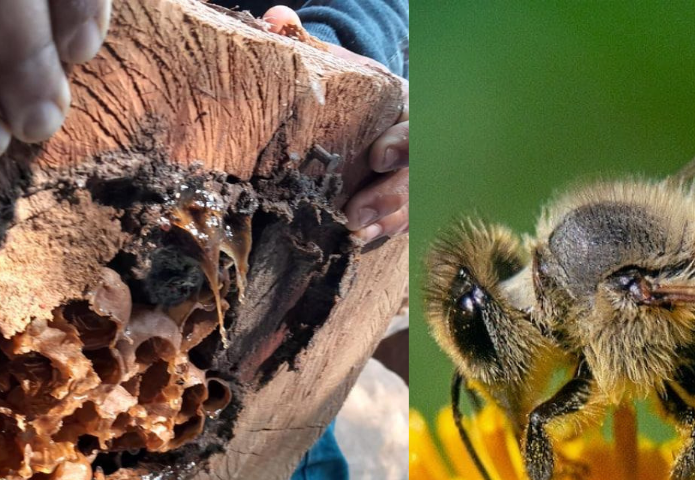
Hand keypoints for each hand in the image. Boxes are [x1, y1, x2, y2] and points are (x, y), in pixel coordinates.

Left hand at [262, 6, 408, 243]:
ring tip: (354, 233)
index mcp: (405, 105)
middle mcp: (417, 145)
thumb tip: (276, 20)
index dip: (405, 143)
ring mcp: (412, 175)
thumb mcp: (333, 65)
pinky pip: (400, 221)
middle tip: (356, 213)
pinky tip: (356, 242)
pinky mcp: (400, 201)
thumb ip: (306, 45)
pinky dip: (381, 232)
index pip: (418, 125)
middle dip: (390, 196)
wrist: (363, 108)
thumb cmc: (347, 89)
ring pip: (411, 203)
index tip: (380, 156)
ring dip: (384, 221)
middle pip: (417, 175)